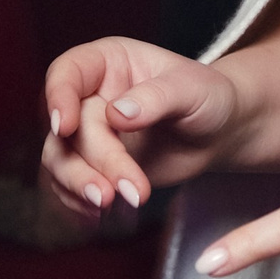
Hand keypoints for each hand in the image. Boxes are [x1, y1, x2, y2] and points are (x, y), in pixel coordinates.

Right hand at [41, 37, 240, 218]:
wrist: (221, 132)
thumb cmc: (209, 97)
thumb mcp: (192, 89)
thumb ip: (156, 97)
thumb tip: (117, 114)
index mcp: (106, 62)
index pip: (67, 72)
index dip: (58, 97)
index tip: (65, 127)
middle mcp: (89, 96)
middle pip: (69, 129)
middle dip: (96, 161)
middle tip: (122, 191)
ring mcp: (88, 133)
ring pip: (61, 160)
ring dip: (80, 186)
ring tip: (111, 205)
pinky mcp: (95, 167)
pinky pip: (70, 187)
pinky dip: (80, 203)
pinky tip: (103, 216)